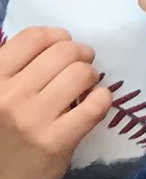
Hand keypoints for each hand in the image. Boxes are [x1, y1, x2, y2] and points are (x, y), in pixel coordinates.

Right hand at [0, 26, 108, 178]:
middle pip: (64, 51)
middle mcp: (9, 95)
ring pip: (82, 73)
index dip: (57, 36)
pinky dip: (103, 98)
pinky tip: (96, 102)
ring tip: (85, 86)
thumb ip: (14, 66)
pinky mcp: (56, 141)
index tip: (62, 46)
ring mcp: (33, 119)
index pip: (34, 37)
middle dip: (80, 54)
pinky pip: (96, 105)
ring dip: (91, 75)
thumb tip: (56, 39)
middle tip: (80, 65)